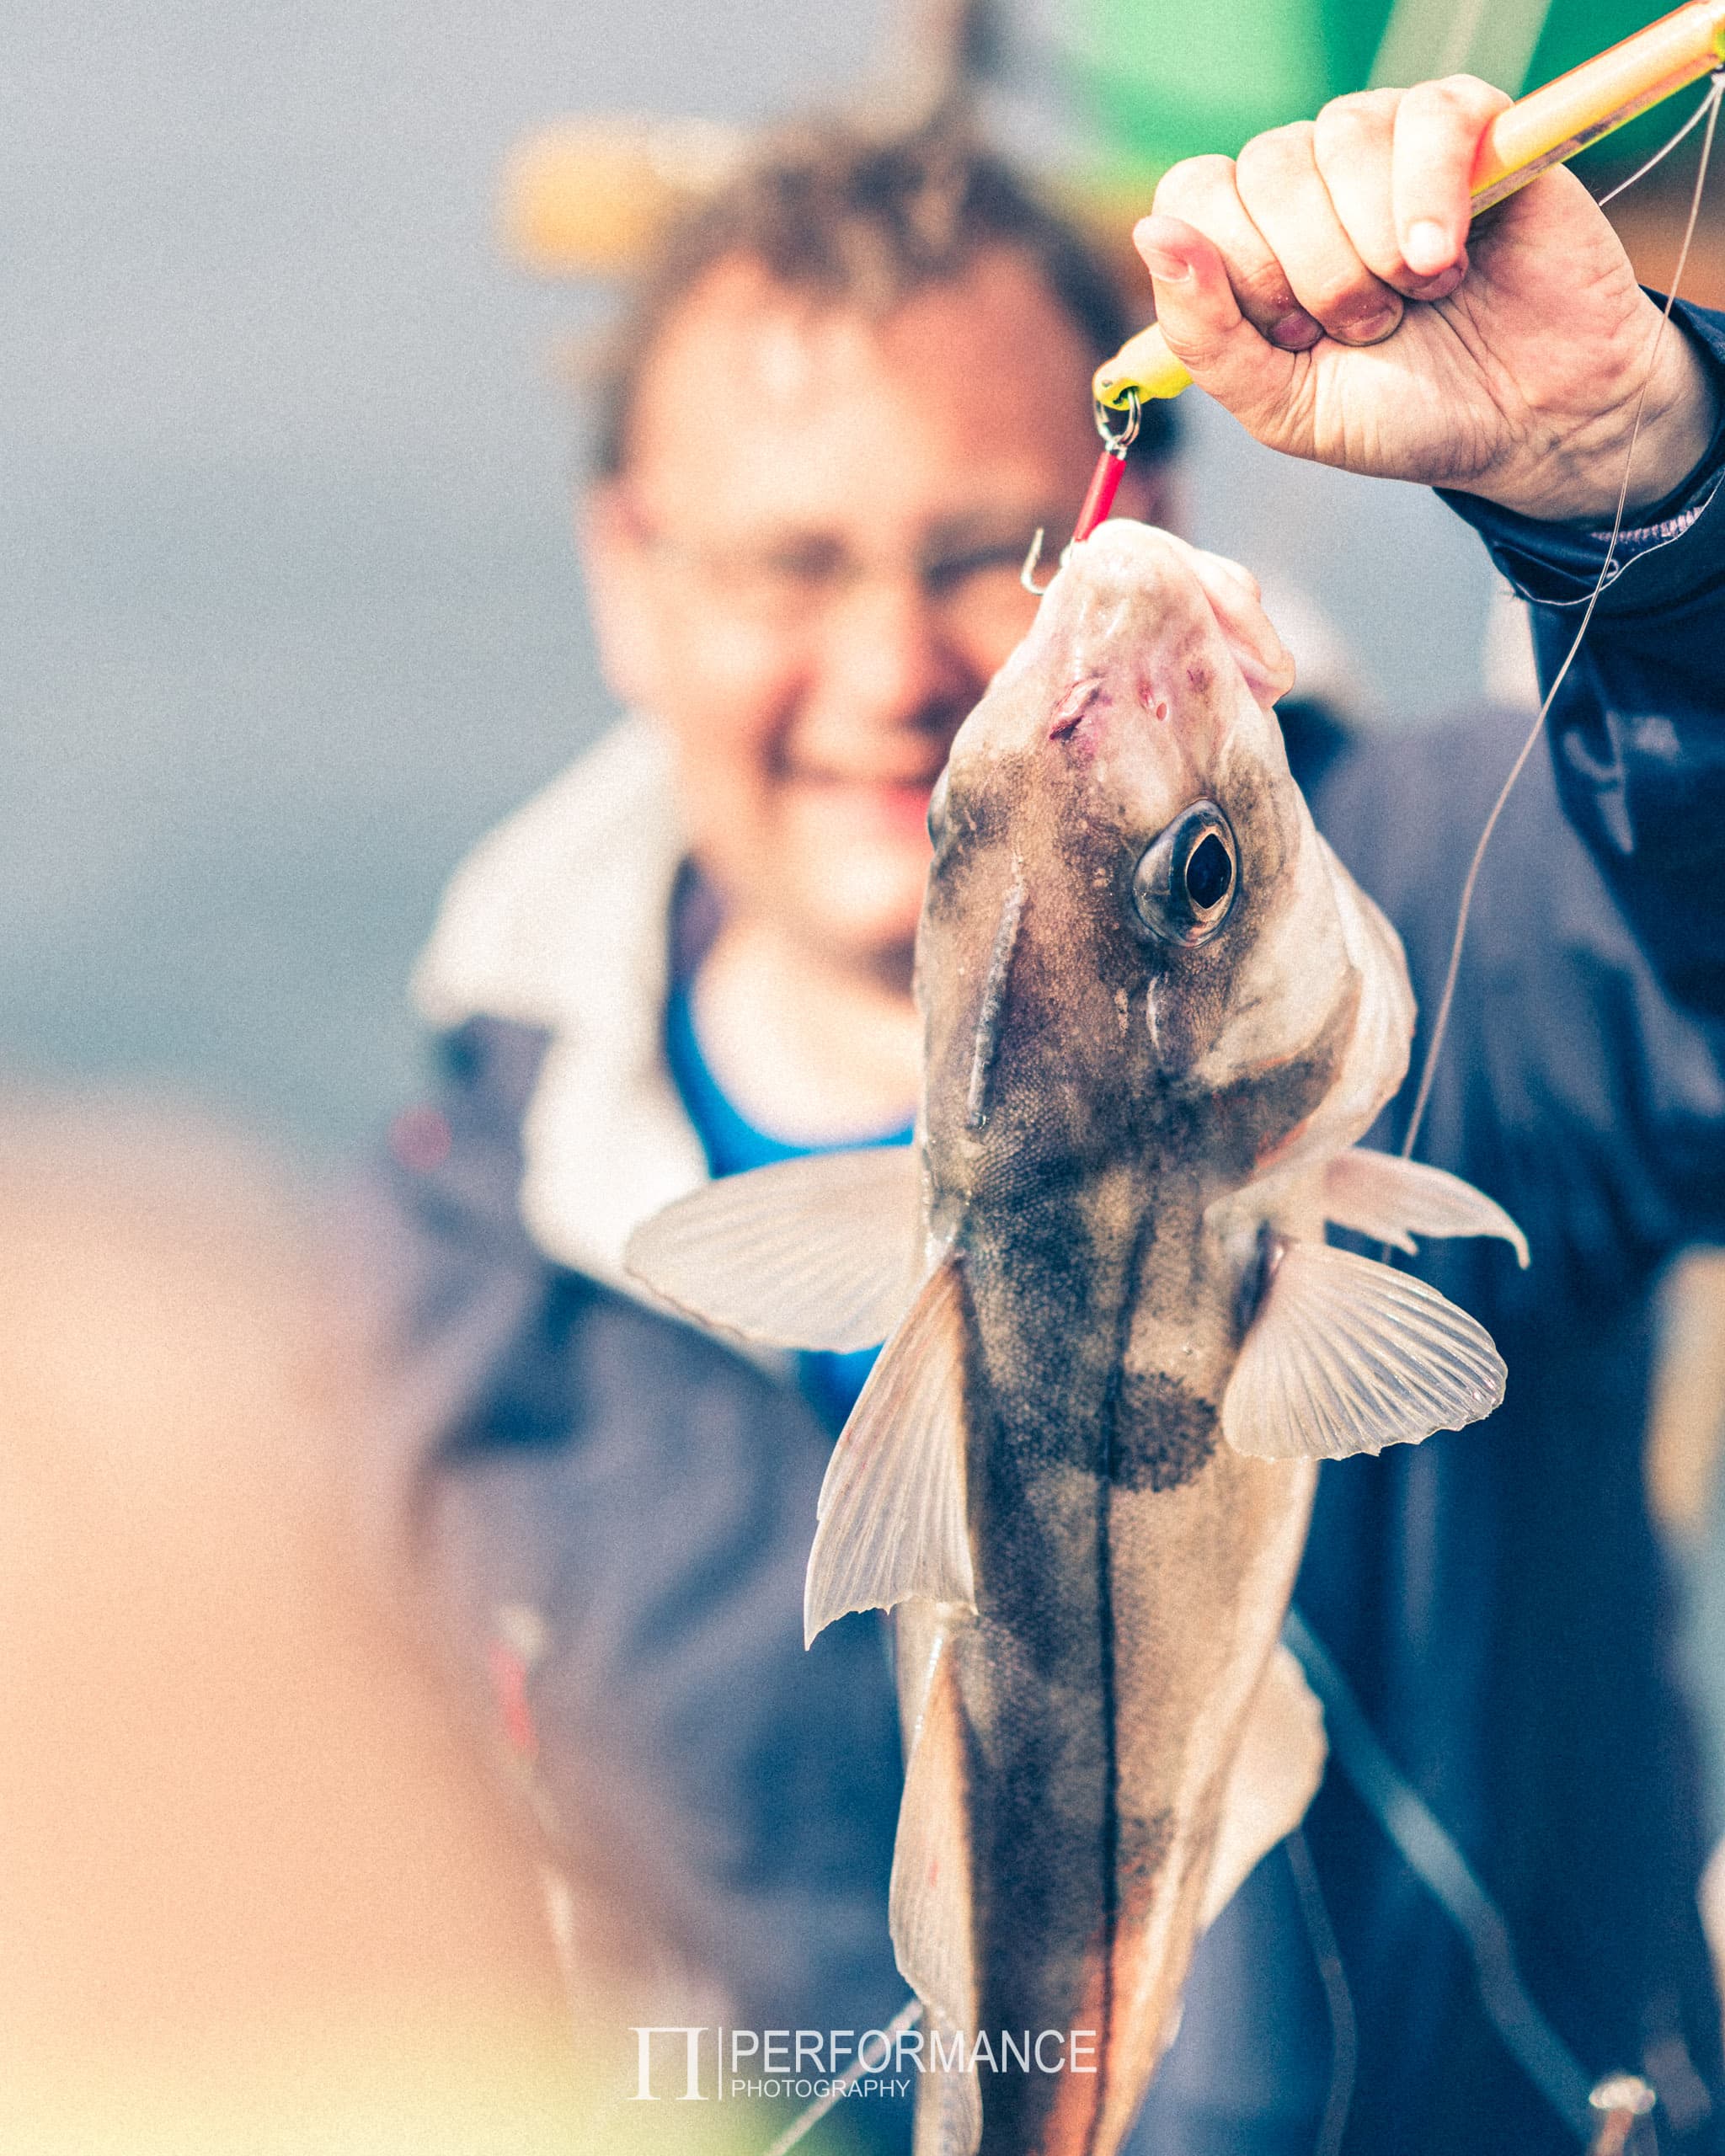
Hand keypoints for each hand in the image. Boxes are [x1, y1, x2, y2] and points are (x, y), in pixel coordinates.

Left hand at [1136, 75, 1717, 521]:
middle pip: (1267, 169)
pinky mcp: (1471, 128)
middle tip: (1367, 328)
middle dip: (1315, 275)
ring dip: (1376, 248)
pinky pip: (1426, 118)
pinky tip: (1450, 259)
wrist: (1527, 423)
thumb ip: (1203, 334)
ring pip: (1342, 140)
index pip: (1196, 193)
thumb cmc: (1404, 414)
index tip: (1293, 335)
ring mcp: (1389, 145)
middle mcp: (1312, 178)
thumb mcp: (1282, 406)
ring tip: (1418, 298)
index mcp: (1254, 237)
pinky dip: (1431, 199)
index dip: (1238, 269)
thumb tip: (1151, 233)